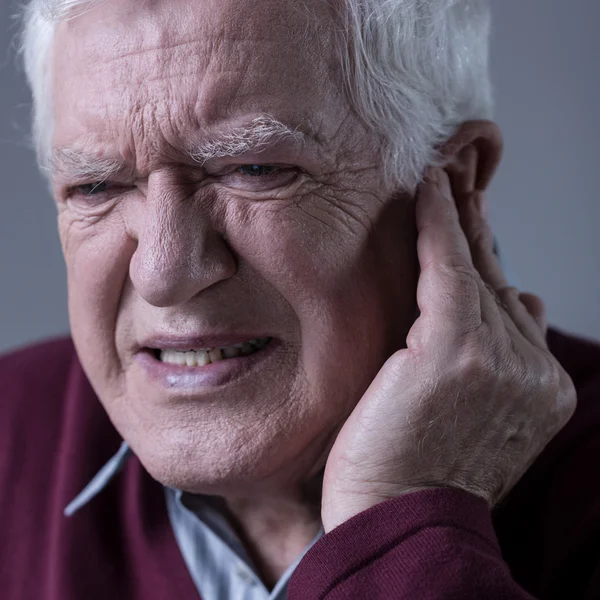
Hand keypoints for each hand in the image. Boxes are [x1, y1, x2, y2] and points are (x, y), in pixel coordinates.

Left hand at [321, 167, 576, 531]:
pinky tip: (428, 187)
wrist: (398, 521)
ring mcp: (499, 357)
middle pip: (494, 276)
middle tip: (460, 172)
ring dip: (456, 212)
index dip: (488, 254)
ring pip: (472, 268)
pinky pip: (448, 267)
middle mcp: (530, 366)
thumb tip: (526, 297)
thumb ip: (505, 357)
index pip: (508, 301)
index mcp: (539, 383)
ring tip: (442, 171)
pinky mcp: (456, 350)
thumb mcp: (477, 415)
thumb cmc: (417, 472)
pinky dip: (437, 223)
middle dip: (476, 221)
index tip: (471, 215)